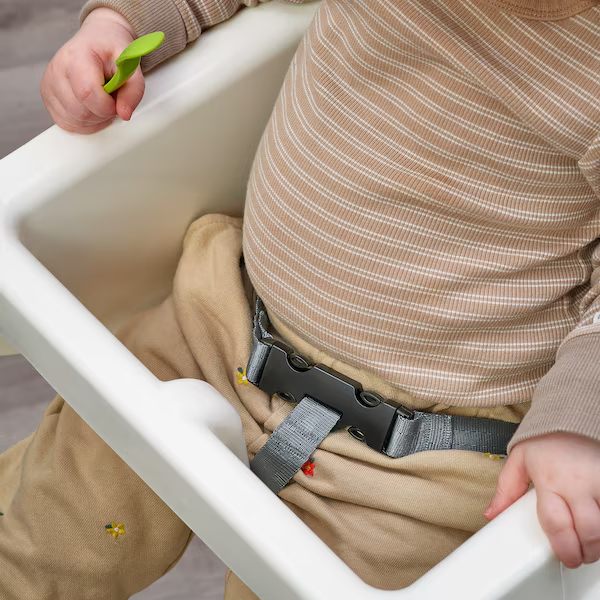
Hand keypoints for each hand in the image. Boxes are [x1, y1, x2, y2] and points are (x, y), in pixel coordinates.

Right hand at [40, 8, 144, 133]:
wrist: (97, 40)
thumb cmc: (111, 50)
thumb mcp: (131, 65)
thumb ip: (134, 90)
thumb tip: (124, 114)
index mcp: (77, 56)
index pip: (87, 93)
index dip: (107, 106)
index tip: (116, 101)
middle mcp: (57, 69)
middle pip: (80, 112)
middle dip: (103, 114)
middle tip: (111, 99)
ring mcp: (49, 84)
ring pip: (74, 121)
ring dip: (94, 119)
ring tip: (101, 101)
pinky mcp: (47, 97)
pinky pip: (67, 124)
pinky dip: (84, 123)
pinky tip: (91, 108)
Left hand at [484, 432, 599, 567]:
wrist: (572, 418)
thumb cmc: (546, 440)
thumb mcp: (519, 460)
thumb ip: (506, 489)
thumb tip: (491, 513)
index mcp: (549, 479)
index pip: (556, 524)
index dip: (563, 548)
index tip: (565, 557)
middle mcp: (577, 481)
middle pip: (587, 531)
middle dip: (584, 551)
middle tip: (579, 554)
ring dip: (599, 542)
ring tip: (590, 543)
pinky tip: (599, 524)